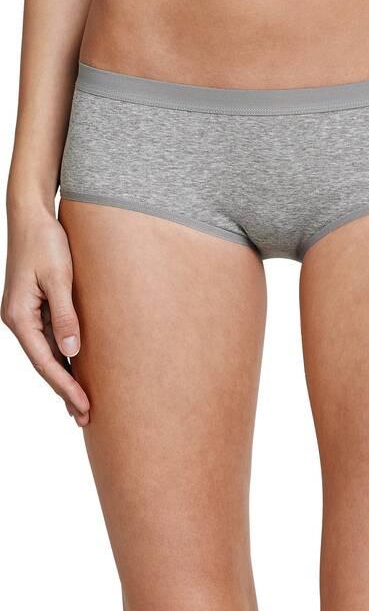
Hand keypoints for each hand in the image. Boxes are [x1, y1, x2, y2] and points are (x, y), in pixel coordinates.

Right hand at [2, 209, 89, 425]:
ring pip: (47, 353)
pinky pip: (50, 337)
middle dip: (65, 390)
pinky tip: (76, 368)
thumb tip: (71, 352)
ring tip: (82, 402)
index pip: (46, 362)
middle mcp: (18, 319)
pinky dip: (63, 355)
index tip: (85, 406)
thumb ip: (66, 315)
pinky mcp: (35, 304)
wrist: (32, 215)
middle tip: (86, 417)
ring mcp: (26, 313)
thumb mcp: (59, 278)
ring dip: (64, 376)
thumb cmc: (46, 242)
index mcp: (19, 316)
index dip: (66, 387)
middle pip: (45, 363)